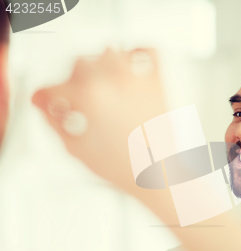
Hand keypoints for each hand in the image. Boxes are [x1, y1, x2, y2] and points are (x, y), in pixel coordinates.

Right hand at [32, 48, 166, 192]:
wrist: (159, 174)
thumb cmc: (126, 168)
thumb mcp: (76, 148)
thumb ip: (55, 121)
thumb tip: (47, 106)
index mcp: (89, 97)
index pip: (56, 87)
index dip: (46, 97)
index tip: (46, 101)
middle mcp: (113, 82)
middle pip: (80, 63)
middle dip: (73, 82)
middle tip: (76, 100)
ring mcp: (137, 80)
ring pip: (109, 53)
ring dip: (101, 66)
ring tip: (102, 87)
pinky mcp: (157, 83)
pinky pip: (147, 51)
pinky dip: (136, 54)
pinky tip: (128, 69)